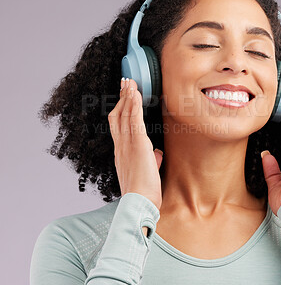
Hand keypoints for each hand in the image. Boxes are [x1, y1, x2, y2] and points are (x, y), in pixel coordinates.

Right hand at [108, 77, 163, 209]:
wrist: (139, 203)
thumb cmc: (143, 191)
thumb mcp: (146, 171)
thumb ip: (150, 159)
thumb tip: (157, 153)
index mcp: (122, 151)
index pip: (118, 124)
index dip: (120, 108)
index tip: (124, 96)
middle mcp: (121, 145)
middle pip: (118, 115)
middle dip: (121, 97)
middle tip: (125, 82)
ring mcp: (128, 144)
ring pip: (125, 114)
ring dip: (127, 96)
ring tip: (130, 81)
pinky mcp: (138, 145)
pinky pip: (134, 121)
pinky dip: (134, 105)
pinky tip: (135, 94)